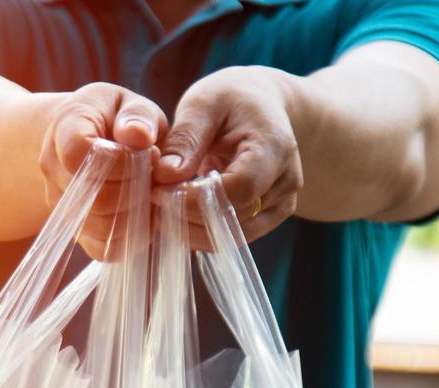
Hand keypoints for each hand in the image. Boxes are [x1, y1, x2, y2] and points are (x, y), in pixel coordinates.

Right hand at [38, 82, 165, 257]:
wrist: (84, 139)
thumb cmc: (113, 119)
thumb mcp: (128, 103)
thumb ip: (138, 115)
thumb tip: (139, 136)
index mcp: (64, 127)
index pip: (79, 154)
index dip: (120, 161)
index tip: (144, 152)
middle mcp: (54, 169)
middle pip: (97, 198)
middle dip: (137, 190)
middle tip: (153, 175)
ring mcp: (60, 205)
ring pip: (103, 227)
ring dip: (137, 214)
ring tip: (147, 191)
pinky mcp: (75, 232)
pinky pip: (105, 249)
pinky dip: (131, 236)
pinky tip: (141, 213)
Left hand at [156, 66, 303, 242]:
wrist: (262, 106)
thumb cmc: (231, 99)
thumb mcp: (204, 103)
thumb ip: (185, 138)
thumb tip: (165, 176)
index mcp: (274, 147)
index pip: (239, 190)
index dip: (196, 199)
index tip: (158, 191)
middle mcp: (286, 180)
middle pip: (235, 218)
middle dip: (187, 215)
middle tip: (152, 200)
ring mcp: (281, 203)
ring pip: (232, 236)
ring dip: (192, 229)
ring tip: (163, 206)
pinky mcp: (270, 216)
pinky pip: (234, 237)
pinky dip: (203, 231)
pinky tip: (180, 213)